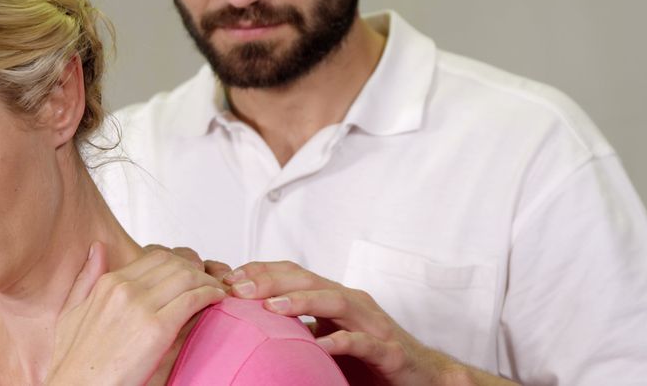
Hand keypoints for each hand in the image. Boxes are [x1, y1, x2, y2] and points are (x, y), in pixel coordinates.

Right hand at [45, 244, 226, 384]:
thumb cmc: (74, 363)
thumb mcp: (71, 314)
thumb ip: (86, 279)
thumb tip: (98, 248)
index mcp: (108, 284)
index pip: (156, 258)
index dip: (180, 264)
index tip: (191, 275)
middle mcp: (124, 289)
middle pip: (175, 264)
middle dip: (197, 270)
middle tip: (208, 282)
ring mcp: (141, 307)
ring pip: (188, 277)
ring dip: (208, 281)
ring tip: (217, 291)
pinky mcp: (157, 329)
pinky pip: (194, 299)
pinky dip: (211, 294)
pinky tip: (217, 300)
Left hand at [224, 261, 515, 385]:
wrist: (421, 376)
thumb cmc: (368, 359)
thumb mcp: (324, 340)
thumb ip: (296, 330)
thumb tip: (247, 329)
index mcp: (331, 298)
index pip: (291, 273)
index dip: (259, 271)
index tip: (225, 277)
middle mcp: (350, 303)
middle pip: (306, 278)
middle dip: (270, 279)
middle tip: (236, 286)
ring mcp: (369, 322)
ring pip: (332, 300)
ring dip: (301, 300)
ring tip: (271, 307)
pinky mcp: (387, 348)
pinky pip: (361, 341)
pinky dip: (339, 341)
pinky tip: (319, 346)